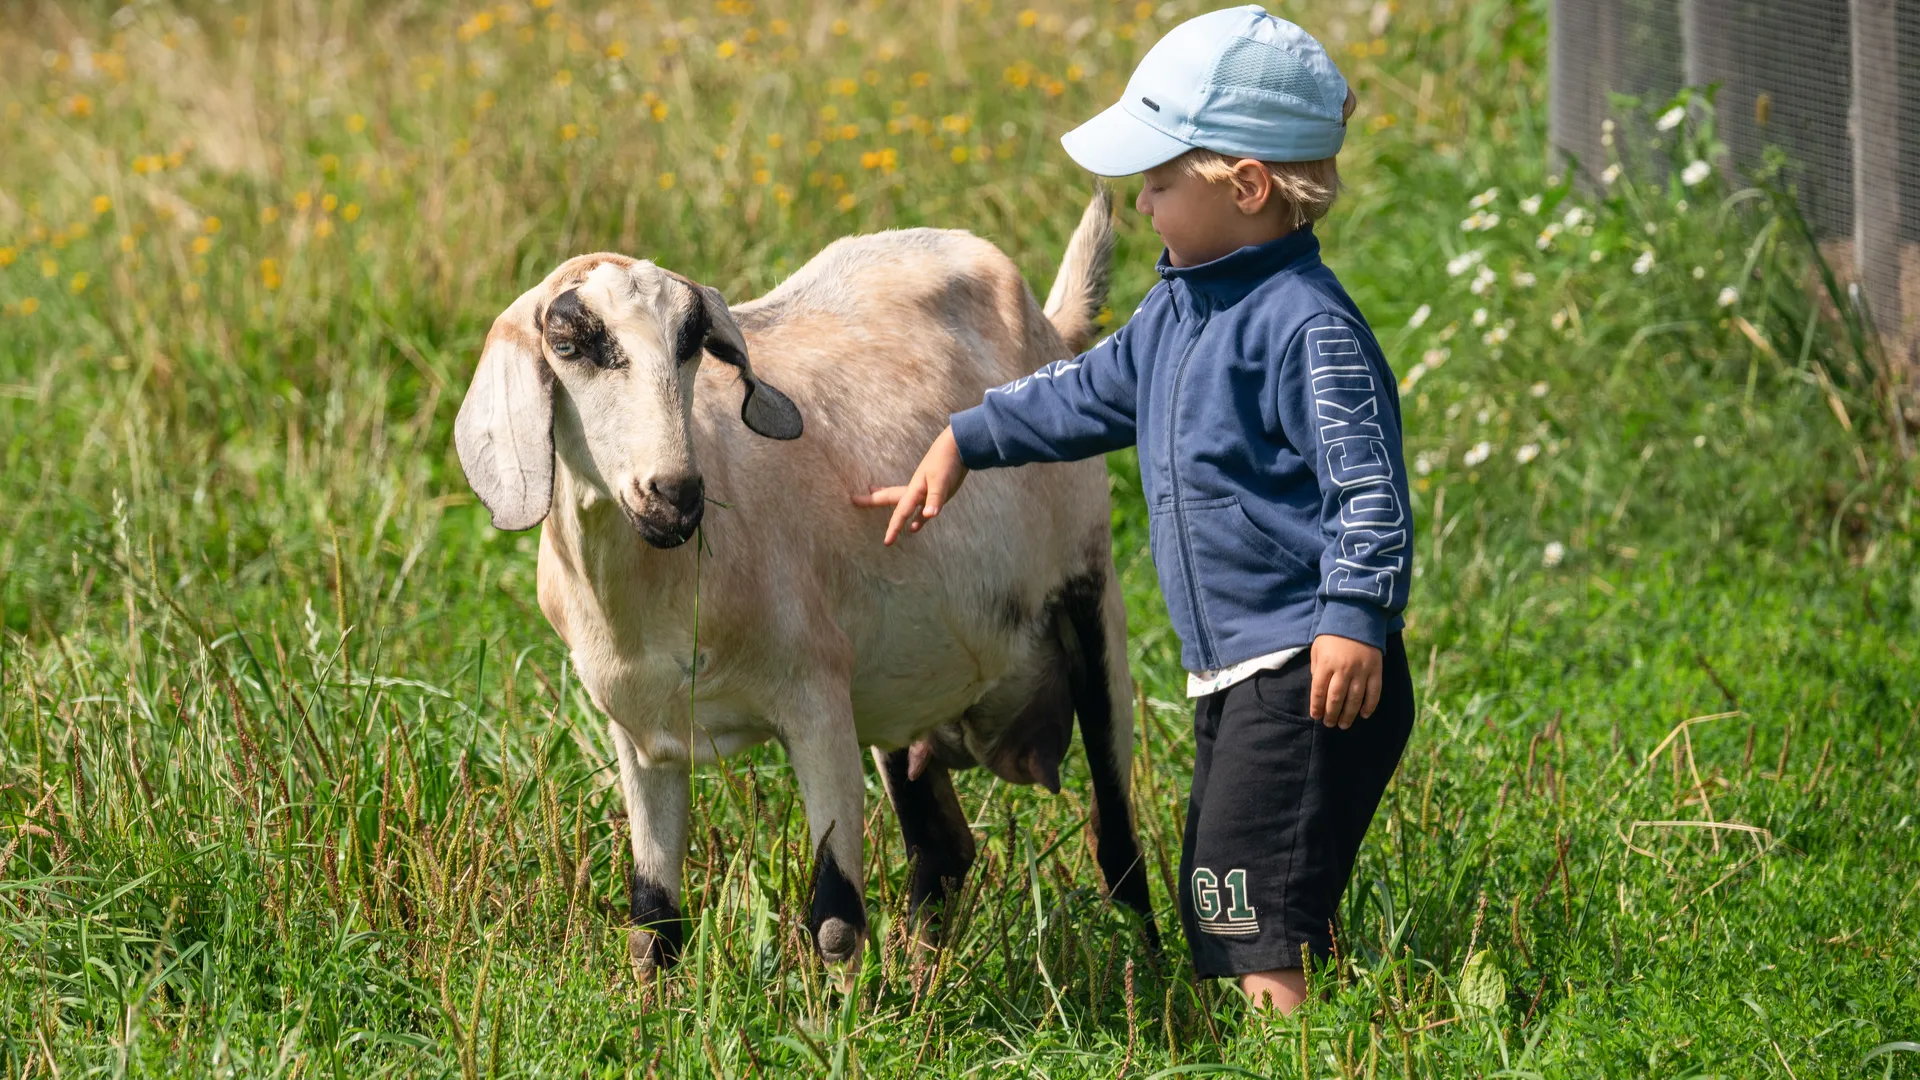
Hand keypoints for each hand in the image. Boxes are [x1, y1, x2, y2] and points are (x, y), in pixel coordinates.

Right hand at [851, 426, 968, 544]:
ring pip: (903, 501)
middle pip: (891, 497)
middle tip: (856, 499)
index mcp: (915, 489)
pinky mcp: (936, 492)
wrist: (959, 446)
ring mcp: (925, 490)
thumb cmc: (948, 462)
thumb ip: (935, 498)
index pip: (901, 512)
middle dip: (873, 499)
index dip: (894, 527)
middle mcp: (916, 490)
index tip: (886, 542)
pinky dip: (917, 518)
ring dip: (891, 502)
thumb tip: (929, 515)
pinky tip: (914, 527)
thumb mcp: (942, 481)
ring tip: (874, 496)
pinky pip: (922, 508)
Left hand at [1309, 634, 1381, 728]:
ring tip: (1343, 725)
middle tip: (1330, 724)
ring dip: (1348, 715)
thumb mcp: (1317, 648)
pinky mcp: (1376, 670)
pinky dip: (1369, 706)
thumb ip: (1316, 668)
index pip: (1319, 691)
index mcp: (1326, 663)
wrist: (1357, 615)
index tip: (1316, 716)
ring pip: (1354, 699)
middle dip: (1331, 714)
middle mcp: (1343, 669)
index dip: (1317, 707)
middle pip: (1336, 698)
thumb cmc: (1333, 634)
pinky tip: (1364, 714)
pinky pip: (1374, 692)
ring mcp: (1361, 670)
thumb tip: (1318, 690)